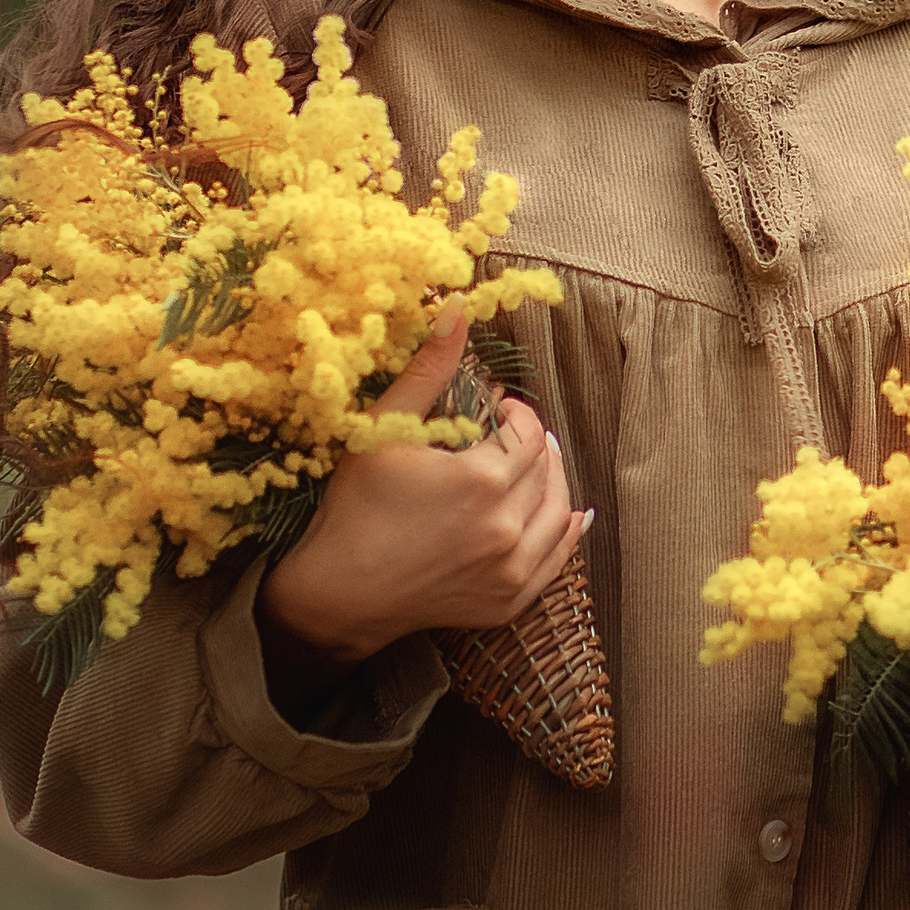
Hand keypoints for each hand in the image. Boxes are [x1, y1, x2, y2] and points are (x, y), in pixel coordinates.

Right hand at [259, 319, 588, 665]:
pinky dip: (568, 535)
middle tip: (519, 433)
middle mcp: (506, 527)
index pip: (526, 435)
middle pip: (545, 471)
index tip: (500, 408)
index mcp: (484, 481)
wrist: (336, 592)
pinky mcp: (505, 602)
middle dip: (534, 445)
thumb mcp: (386, 428)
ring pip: (558, 514)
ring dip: (555, 483)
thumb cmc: (355, 507)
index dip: (517, 415)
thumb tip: (456, 307)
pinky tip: (574, 516)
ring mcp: (510, 570)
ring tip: (542, 464)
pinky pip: (555, 564)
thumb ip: (429, 368)